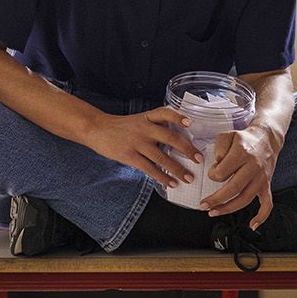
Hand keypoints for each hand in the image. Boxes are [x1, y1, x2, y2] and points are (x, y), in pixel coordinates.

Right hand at [86, 107, 201, 189]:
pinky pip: (150, 168)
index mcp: (148, 117)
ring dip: (177, 169)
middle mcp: (144, 128)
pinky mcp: (130, 155)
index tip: (191, 123)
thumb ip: (156, 126)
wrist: (97, 129)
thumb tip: (178, 141)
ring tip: (189, 178)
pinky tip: (171, 183)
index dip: (179, 117)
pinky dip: (162, 177)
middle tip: (199, 159)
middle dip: (187, 149)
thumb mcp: (139, 120)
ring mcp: (137, 142)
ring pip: (162, 157)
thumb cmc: (122, 127)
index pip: (165, 113)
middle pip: (170, 137)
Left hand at [201, 125, 281, 223]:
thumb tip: (217, 168)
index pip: (223, 171)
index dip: (213, 175)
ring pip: (246, 198)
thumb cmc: (244, 139)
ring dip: (228, 209)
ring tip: (214, 212)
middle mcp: (254, 166)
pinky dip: (262, 216)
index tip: (211, 174)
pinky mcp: (267, 184)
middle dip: (216, 200)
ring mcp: (262, 177)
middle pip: (234, 189)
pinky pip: (267, 203)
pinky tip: (252, 225)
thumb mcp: (227, 135)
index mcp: (242, 153)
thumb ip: (218, 149)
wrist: (267, 138)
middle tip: (203, 205)